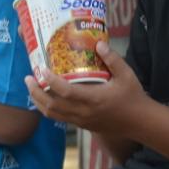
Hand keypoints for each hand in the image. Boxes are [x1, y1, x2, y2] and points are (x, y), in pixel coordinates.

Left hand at [25, 41, 149, 134]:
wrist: (140, 122)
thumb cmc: (133, 97)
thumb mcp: (127, 75)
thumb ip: (112, 59)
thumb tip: (99, 43)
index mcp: (94, 99)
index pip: (66, 92)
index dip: (50, 81)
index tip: (41, 70)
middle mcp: (84, 112)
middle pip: (52, 105)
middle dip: (36, 92)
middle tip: (28, 78)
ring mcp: (82, 121)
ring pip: (53, 114)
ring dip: (38, 101)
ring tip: (31, 88)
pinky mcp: (82, 126)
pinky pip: (60, 119)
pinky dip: (48, 109)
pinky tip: (44, 98)